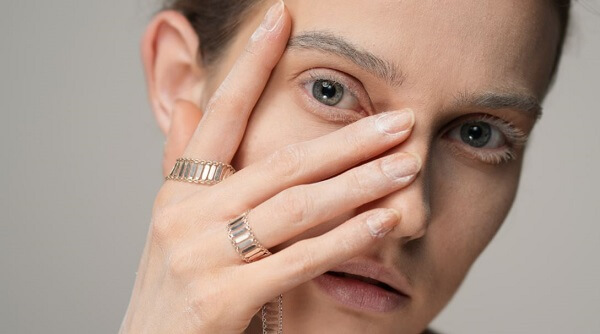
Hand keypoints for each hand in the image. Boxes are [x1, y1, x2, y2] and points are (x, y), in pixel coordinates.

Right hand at [120, 2, 420, 332]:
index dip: (251, 64)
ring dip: (358, 184)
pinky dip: (343, 239)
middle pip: (280, 162)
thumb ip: (184, 159)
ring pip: (295, 207)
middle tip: (399, 121)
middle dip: (346, 140)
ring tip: (406, 166)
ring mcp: (203, 255)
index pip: (220, 114)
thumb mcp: (173, 218)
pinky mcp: (222, 298)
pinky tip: (383, 220)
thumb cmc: (171, 283)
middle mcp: (189, 214)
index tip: (281, 20)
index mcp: (180, 189)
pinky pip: (296, 260)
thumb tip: (189, 102)